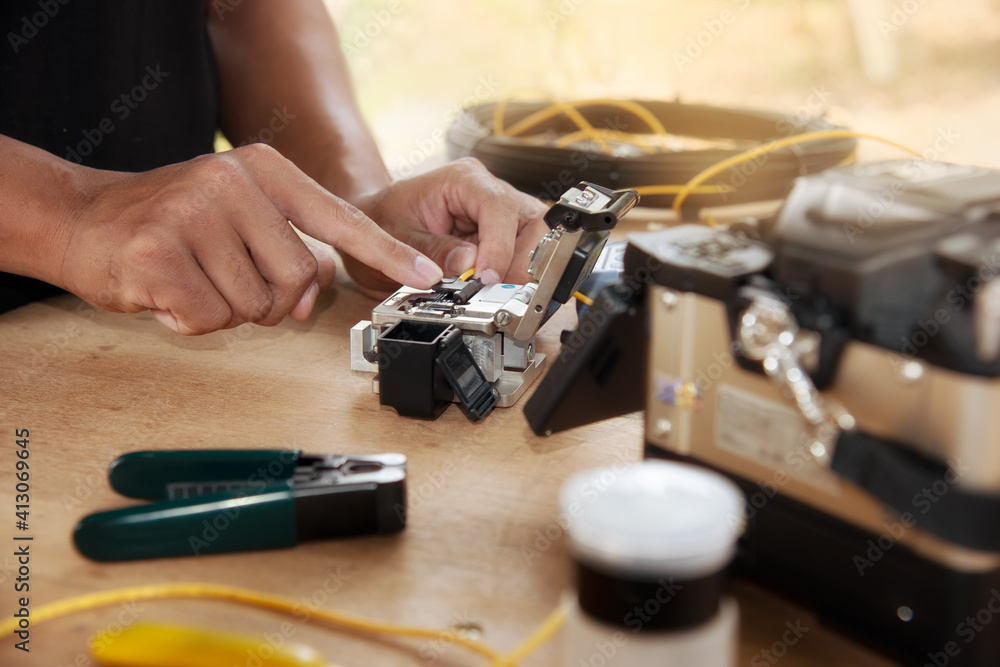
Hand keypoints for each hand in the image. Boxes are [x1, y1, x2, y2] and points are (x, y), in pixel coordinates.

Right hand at [57, 144, 443, 333]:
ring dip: (229, 309)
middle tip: (228, 279)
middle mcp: (233, 181)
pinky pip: (212, 319)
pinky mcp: (159, 253)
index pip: (339, 217)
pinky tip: (168, 292)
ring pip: (257, 304)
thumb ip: (288, 244)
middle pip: (300, 276)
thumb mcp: (239, 215)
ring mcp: (193, 213)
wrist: (82, 219)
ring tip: (194, 278)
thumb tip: (320, 290)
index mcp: (264, 168)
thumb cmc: (170, 223)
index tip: (425, 276)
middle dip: (272, 298)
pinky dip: (193, 321)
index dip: (386, 252)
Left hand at [346, 158, 548, 296]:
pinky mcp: (503, 237)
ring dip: (522, 272)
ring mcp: (500, 215)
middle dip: (522, 261)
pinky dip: (516, 278)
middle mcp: (489, 192)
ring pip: (537, 240)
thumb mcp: (393, 236)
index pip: (498, 206)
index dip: (500, 245)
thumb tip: (466, 266)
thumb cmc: (383, 218)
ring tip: (497, 295)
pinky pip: (526, 257)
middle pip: (532, 222)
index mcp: (463, 179)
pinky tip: (498, 293)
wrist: (378, 221)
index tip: (488, 278)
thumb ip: (429, 250)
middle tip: (502, 293)